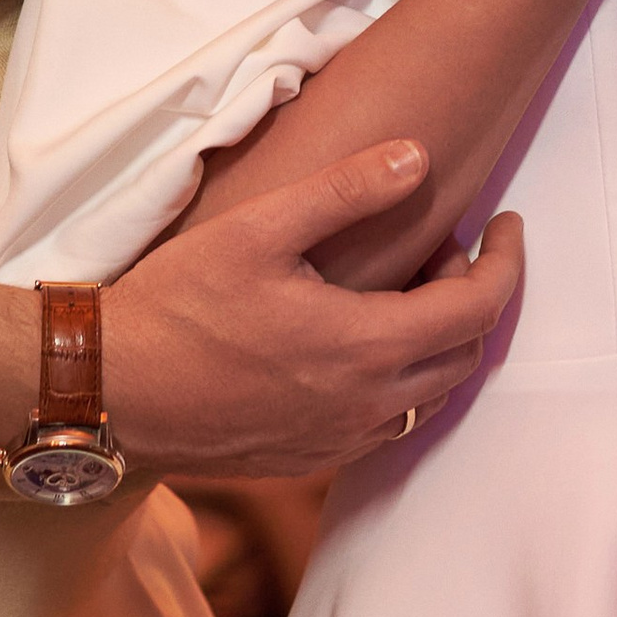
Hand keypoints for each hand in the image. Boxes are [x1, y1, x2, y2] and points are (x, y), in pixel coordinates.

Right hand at [109, 140, 524, 477]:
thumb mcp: (260, 228)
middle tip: (440, 245)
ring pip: (429, 396)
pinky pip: (386, 423)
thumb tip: (416, 157)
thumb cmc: (177, 306)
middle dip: (472, 296)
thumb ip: (345, 190)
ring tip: (401, 286)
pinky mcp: (308, 459)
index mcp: (365, 347)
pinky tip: (356, 338)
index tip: (506, 223)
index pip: (479, 309)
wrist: (109, 392)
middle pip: (465, 354)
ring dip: (436, 340)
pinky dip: (399, 377)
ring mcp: (337, 441)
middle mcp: (365, 407)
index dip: (507, 262)